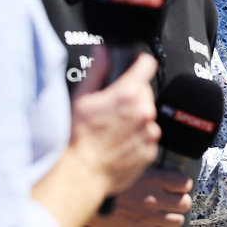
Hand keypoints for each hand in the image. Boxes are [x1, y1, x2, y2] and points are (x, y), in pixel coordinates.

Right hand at [70, 46, 160, 194]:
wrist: (79, 175)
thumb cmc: (76, 139)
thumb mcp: (82, 98)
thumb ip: (98, 70)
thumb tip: (104, 51)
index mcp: (128, 94)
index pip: (146, 64)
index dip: (138, 62)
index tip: (134, 65)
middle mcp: (144, 112)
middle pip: (144, 91)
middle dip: (131, 95)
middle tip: (111, 107)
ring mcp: (149, 133)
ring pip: (146, 115)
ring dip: (134, 118)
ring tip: (112, 129)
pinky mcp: (151, 151)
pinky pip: (147, 137)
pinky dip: (136, 137)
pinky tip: (117, 142)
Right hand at [85, 168, 192, 226]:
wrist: (81, 197)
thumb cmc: (105, 180)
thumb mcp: (129, 166)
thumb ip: (146, 168)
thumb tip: (159, 167)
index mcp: (152, 180)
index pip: (185, 183)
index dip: (183, 183)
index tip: (178, 183)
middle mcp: (152, 200)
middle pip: (185, 203)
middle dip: (182, 200)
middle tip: (175, 197)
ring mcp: (146, 217)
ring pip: (177, 220)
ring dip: (174, 215)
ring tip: (166, 211)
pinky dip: (160, 226)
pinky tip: (154, 220)